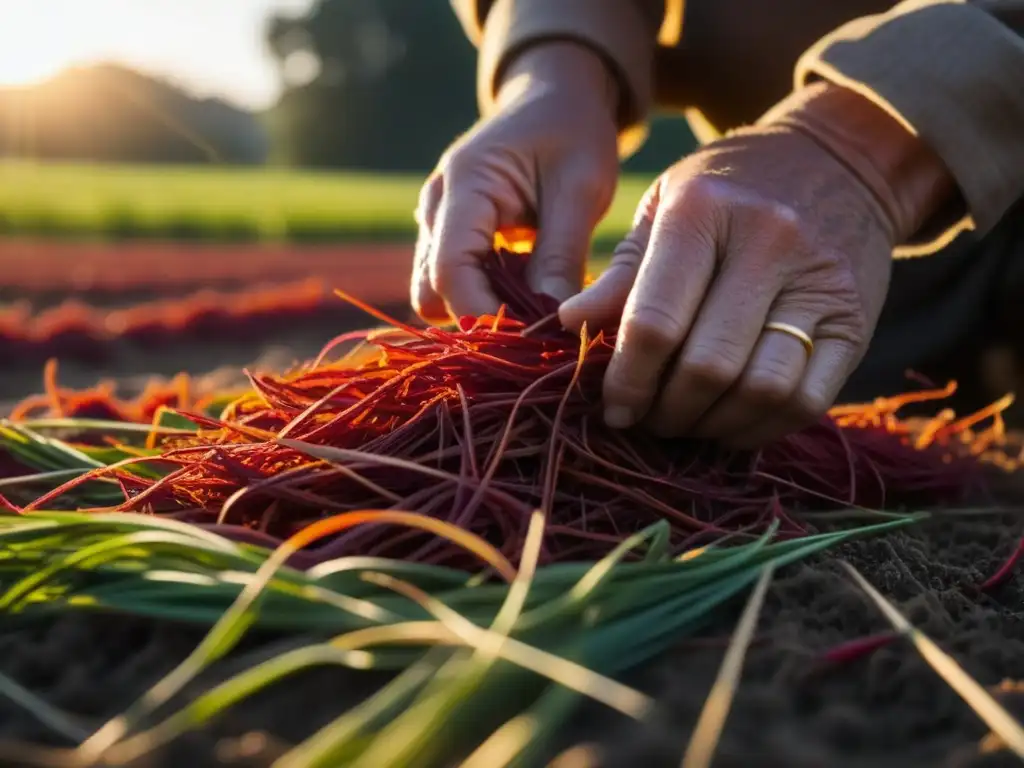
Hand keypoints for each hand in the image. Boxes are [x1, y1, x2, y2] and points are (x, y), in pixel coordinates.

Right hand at [411, 42, 619, 322]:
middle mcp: (436, 206)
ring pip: (436, 293)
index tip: (532, 340)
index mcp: (464, 185)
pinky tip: (527, 292)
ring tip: (536, 308)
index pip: (451, 270)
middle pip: (431, 291)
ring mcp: (436, 222)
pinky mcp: (448, 236)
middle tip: (539, 328)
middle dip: (480, 317)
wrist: (555, 98)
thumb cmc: (573, 132)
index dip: (484, 315)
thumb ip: (562, 255)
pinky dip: (486, 297)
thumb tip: (552, 323)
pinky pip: (453, 283)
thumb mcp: (581, 187)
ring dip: (482, 309)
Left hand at [559, 83, 954, 447]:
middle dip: (666, 411)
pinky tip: (730, 423)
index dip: (626, 381)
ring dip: (712, 425)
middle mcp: (769, 242)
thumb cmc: (730, 188)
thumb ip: (621, 271)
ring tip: (685, 424)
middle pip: (707, 366)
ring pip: (759, 391)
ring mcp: (820, 283)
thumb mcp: (665, 206)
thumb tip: (569, 326)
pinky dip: (760, 428)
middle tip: (648, 421)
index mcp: (705, 210)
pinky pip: (805, 401)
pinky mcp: (856, 321)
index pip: (655, 322)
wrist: (841, 160)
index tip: (614, 409)